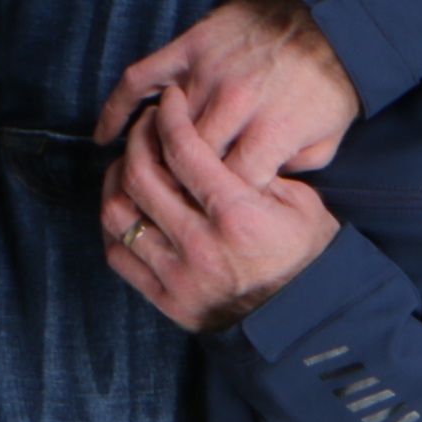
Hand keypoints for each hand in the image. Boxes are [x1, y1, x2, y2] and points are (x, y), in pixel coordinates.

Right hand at [95, 0, 357, 181]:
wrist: (327, 16)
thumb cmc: (329, 83)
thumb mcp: (330, 137)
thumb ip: (297, 172)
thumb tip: (258, 194)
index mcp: (272, 130)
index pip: (227, 186)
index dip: (216, 206)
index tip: (210, 214)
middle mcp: (235, 103)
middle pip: (187, 161)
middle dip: (178, 186)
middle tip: (171, 201)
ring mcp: (208, 72)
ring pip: (161, 128)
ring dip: (149, 154)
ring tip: (144, 177)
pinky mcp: (190, 46)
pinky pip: (140, 79)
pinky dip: (117, 108)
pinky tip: (105, 136)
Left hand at [100, 87, 342, 331]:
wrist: (305, 319)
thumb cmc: (306, 256)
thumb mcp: (301, 204)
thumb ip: (257, 173)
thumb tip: (214, 147)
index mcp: (238, 216)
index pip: (184, 152)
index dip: (168, 117)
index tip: (167, 102)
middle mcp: (201, 245)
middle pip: (142, 177)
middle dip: (138, 140)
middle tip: (146, 126)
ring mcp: (179, 276)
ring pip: (120, 215)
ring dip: (117, 180)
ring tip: (129, 163)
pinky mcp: (166, 300)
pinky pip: (119, 255)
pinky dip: (114, 224)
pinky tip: (126, 205)